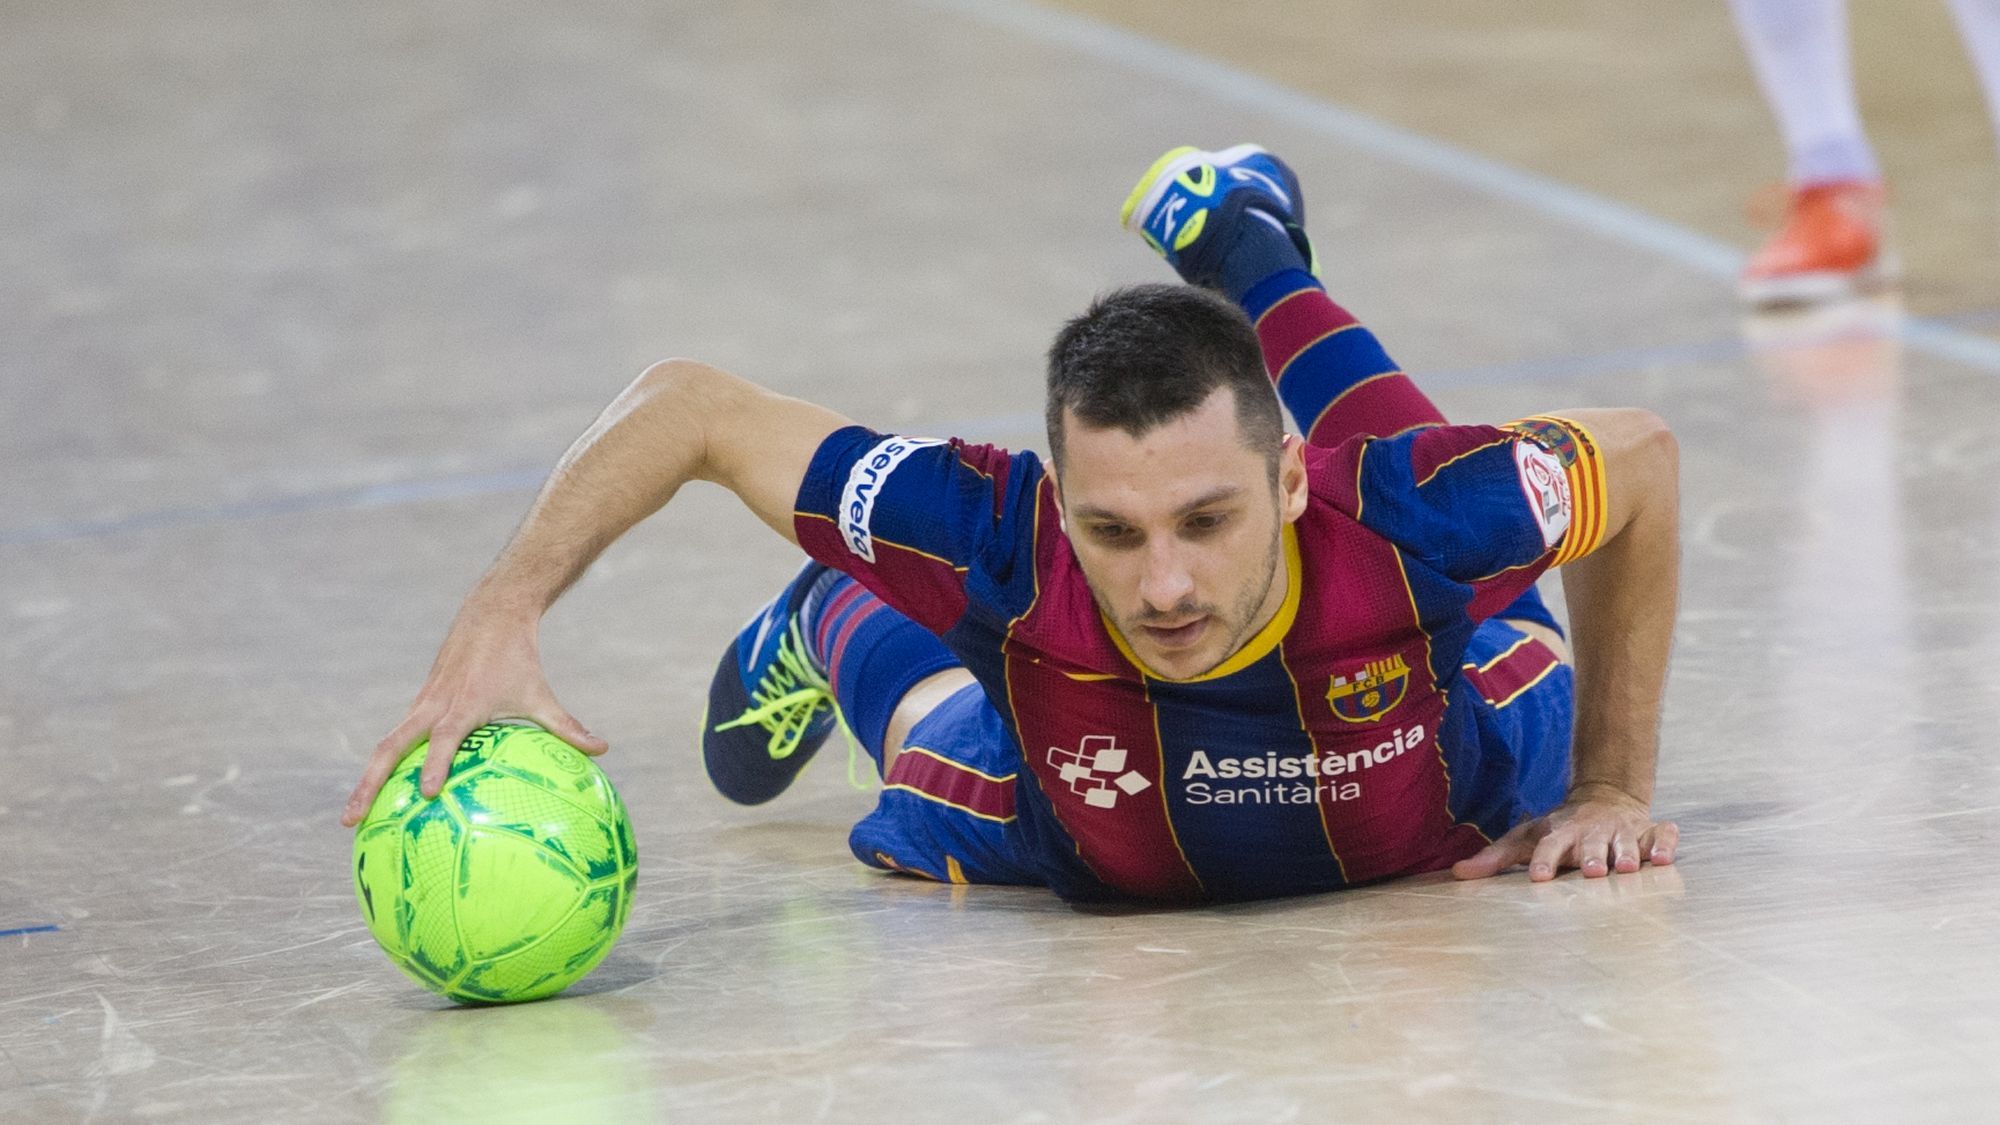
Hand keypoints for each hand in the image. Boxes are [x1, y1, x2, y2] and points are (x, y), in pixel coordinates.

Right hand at [341, 599, 607, 826]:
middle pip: (390, 747)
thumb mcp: (540, 694)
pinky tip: (379, 795)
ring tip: (350, 818)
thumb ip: (567, 726)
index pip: (445, 738)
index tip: (428, 793)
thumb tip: (602, 750)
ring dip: (366, 779)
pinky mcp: (418, 705)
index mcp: (463, 705)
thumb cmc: (518, 659)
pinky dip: (383, 764)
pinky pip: (395, 738)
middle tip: (349, 821)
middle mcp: (433, 706)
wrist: (489, 615)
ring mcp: (421, 705)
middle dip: (369, 783)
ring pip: (386, 745)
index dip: (436, 763)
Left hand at [1450, 783, 1677, 881]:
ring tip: (1626, 869)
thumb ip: (1495, 857)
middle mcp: (1592, 832)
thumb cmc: (1559, 829)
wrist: (1604, 799)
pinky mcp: (1650, 831)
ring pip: (1626, 841)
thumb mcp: (1526, 838)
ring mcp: (1623, 830)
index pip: (1548, 846)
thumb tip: (1458, 874)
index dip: (1543, 860)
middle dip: (1590, 856)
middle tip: (1589, 871)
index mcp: (1561, 833)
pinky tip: (1663, 859)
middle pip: (1590, 844)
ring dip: (1627, 853)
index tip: (1537, 877)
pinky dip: (1664, 845)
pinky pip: (1662, 836)